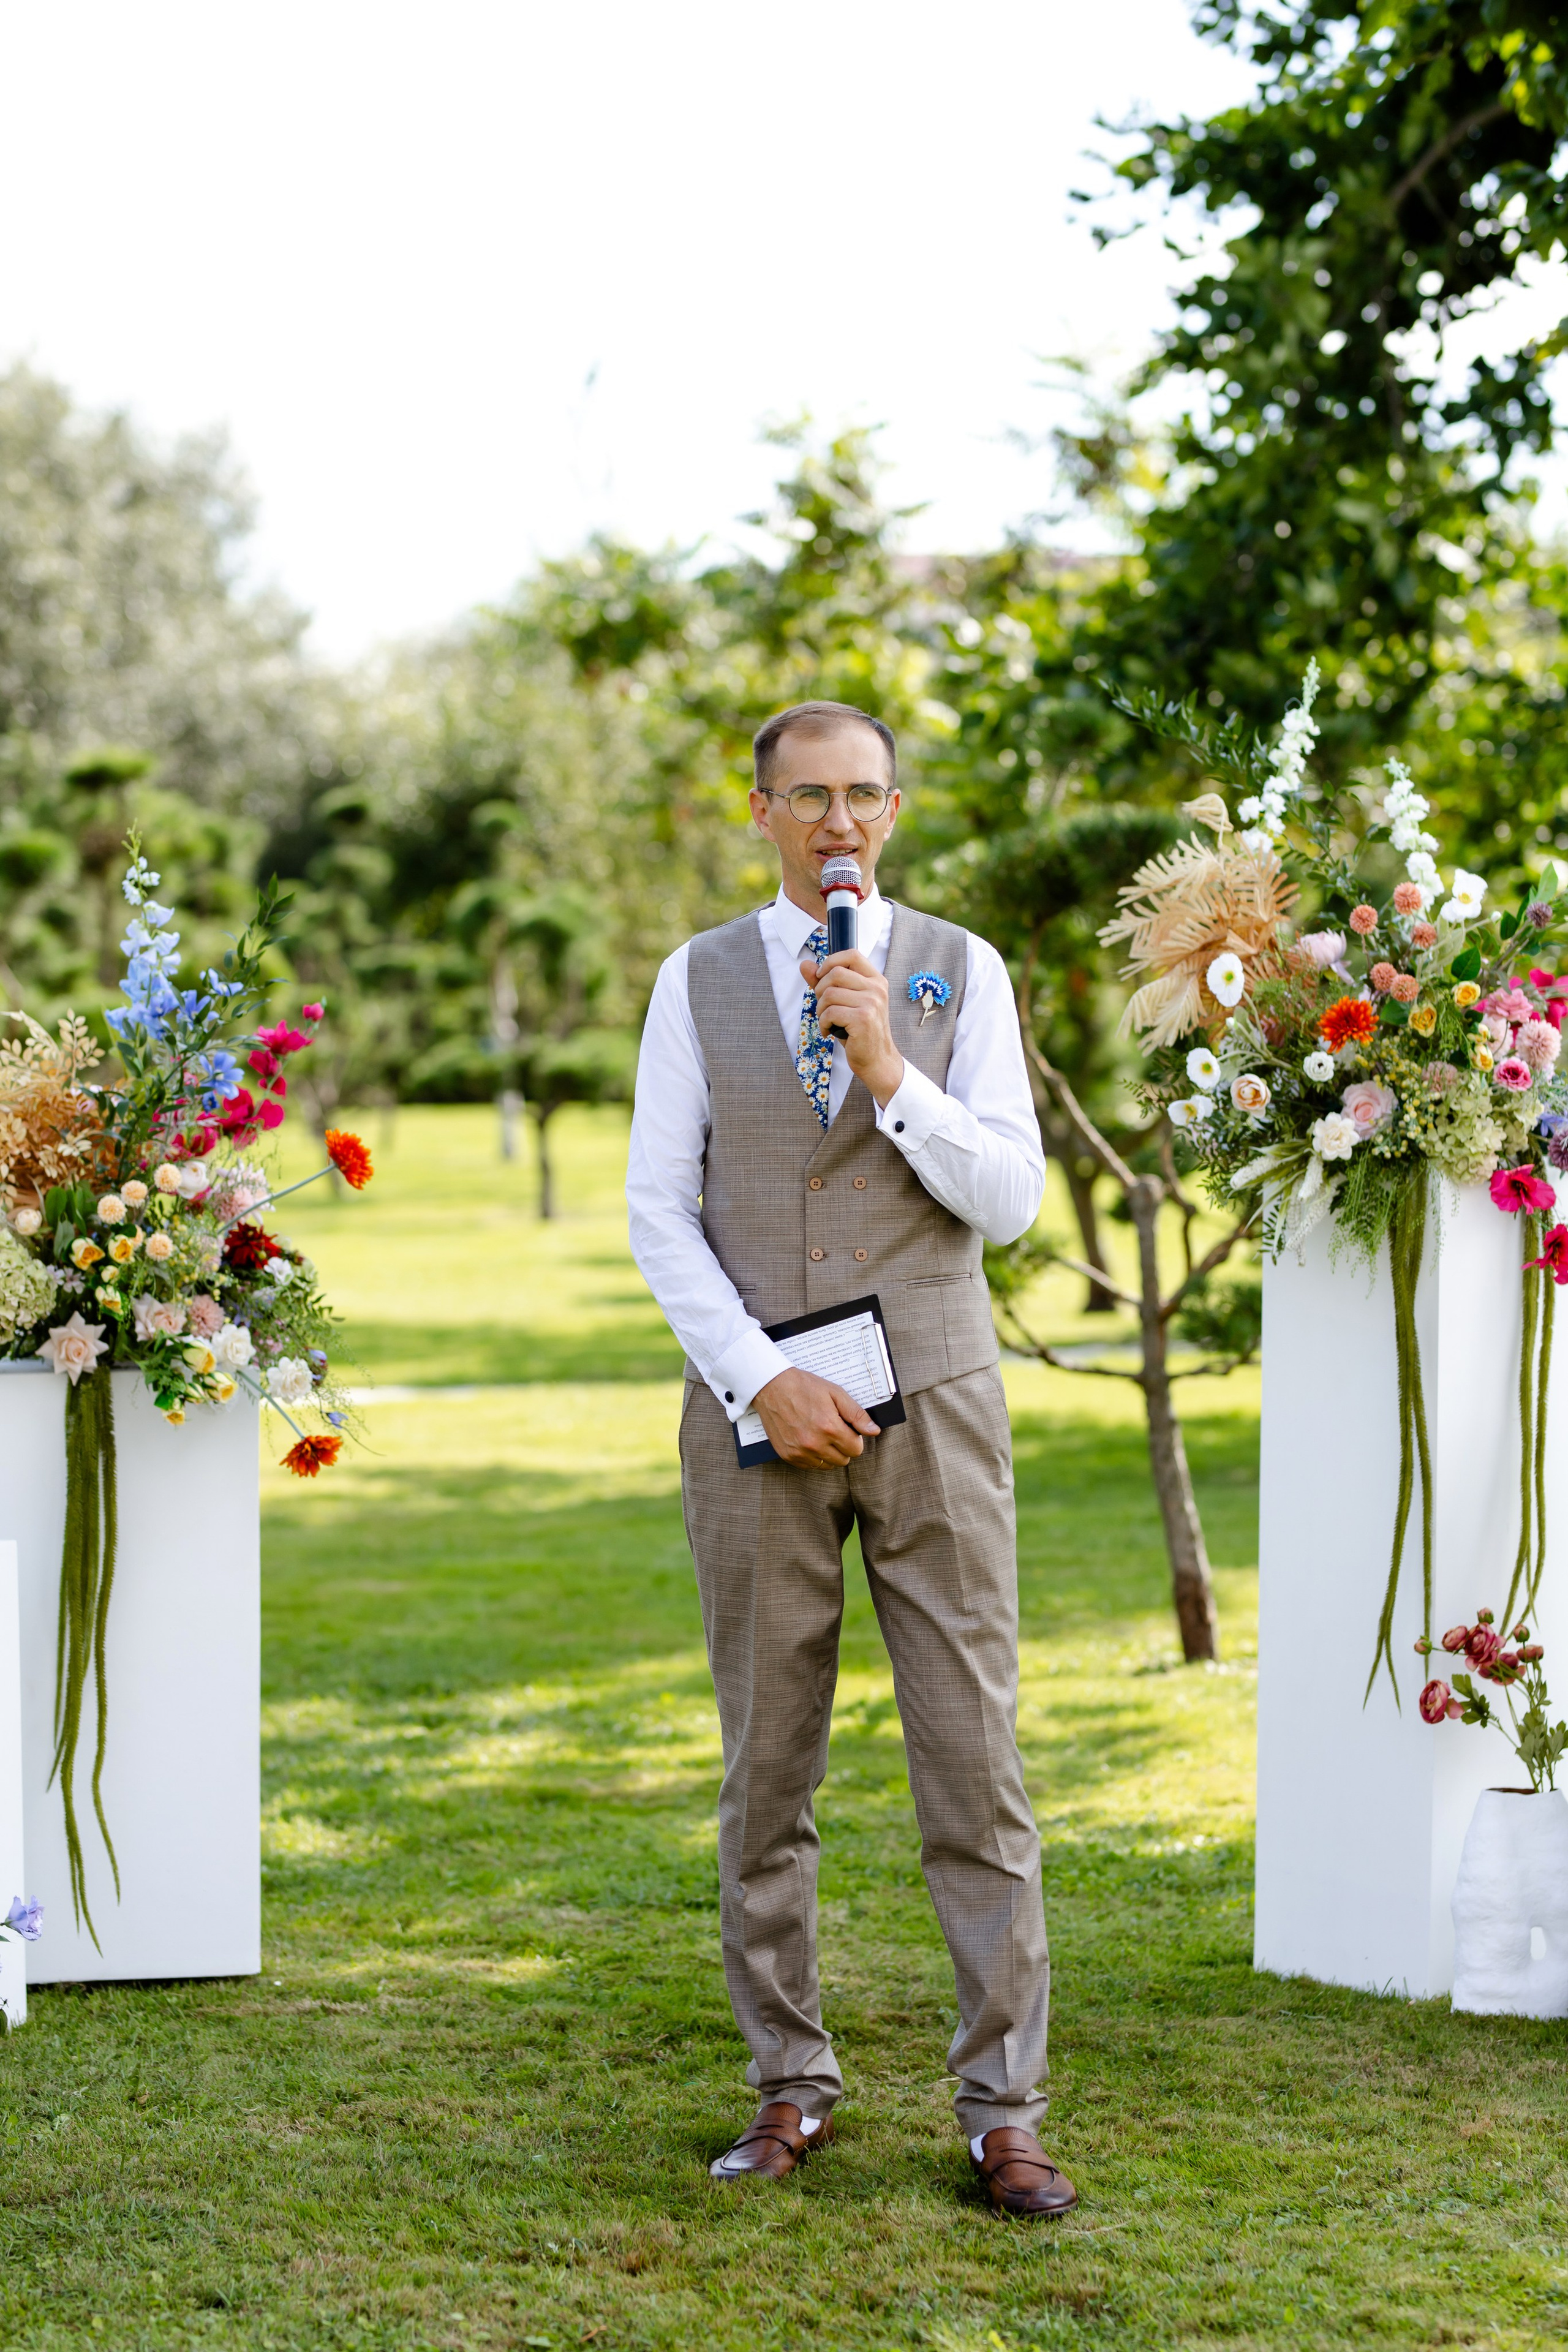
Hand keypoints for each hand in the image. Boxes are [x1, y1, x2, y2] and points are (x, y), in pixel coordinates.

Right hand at [752, 1366, 879, 1467]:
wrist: (771, 1387)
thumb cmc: (804, 1387)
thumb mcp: (835, 1393)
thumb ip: (856, 1414)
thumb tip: (874, 1431)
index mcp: (829, 1428)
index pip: (856, 1449)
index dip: (854, 1438)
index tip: (846, 1428)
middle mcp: (815, 1444)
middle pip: (843, 1460)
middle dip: (843, 1447)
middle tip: (833, 1429)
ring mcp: (800, 1451)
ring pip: (827, 1465)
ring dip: (828, 1453)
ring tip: (819, 1434)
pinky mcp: (788, 1455)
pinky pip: (809, 1466)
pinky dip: (812, 1457)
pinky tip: (807, 1439)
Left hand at [801, 948, 904, 1106]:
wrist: (876, 1059)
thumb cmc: (859, 1030)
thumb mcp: (844, 1002)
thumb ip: (825, 982)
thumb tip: (805, 964)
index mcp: (876, 980)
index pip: (852, 955)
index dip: (831, 961)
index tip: (822, 977)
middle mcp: (877, 988)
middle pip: (835, 973)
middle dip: (820, 990)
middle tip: (824, 1007)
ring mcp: (872, 1003)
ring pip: (829, 994)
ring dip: (820, 1010)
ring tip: (827, 1021)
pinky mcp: (863, 1019)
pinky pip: (830, 1012)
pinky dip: (823, 1023)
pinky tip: (830, 1031)